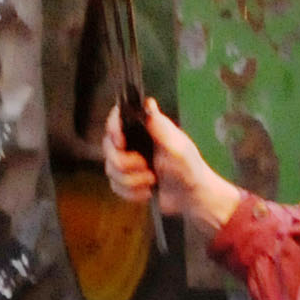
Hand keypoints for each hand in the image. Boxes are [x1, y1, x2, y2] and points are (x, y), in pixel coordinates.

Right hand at [104, 98, 243, 234]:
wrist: (190, 196)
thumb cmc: (189, 167)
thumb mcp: (177, 146)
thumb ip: (160, 127)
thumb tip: (148, 103)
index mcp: (146, 127)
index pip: (118, 117)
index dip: (113, 127)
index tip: (120, 142)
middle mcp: (134, 140)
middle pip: (109, 147)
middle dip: (125, 163)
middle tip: (146, 166)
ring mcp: (128, 160)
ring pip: (111, 169)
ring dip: (132, 180)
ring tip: (152, 180)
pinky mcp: (126, 179)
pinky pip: (115, 186)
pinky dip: (132, 192)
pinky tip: (148, 191)